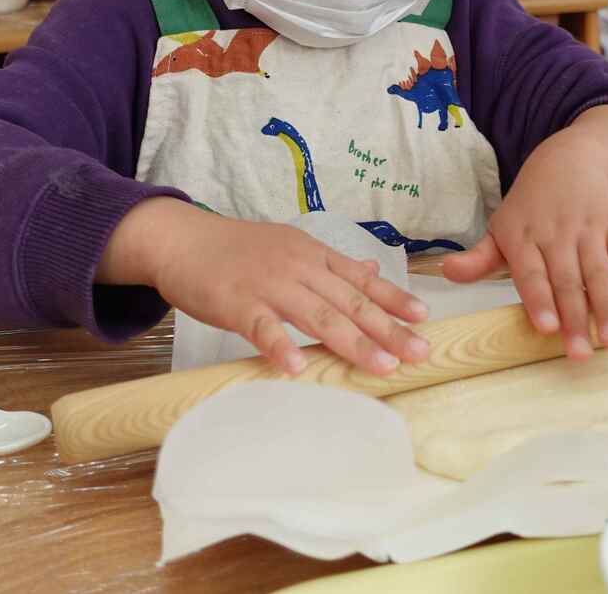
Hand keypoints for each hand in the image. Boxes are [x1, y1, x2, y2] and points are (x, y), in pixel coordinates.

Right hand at [99, 198, 430, 375]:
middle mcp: (298, 267)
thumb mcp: (291, 247)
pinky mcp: (237, 302)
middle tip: (419, 353)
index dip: (394, 299)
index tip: (423, 319)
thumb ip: (330, 263)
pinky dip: (281, 347)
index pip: (362, 280)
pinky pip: (263, 327)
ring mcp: (268, 285)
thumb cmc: (238, 250)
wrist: (184, 240)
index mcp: (313, 255)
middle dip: (388, 329)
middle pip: (349, 301)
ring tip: (381, 366)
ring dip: (351, 342)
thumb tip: (371, 269)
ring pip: (317, 315)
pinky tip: (299, 367)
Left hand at [443, 113, 607, 359]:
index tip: (546, 328)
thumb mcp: (501, 227)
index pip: (530, 271)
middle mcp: (555, 231)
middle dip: (575, 317)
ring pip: (598, 269)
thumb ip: (479, 258)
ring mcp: (587, 226)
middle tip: (581, 354)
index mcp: (523, 235)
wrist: (568, 159)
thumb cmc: (529, 207)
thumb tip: (447, 273)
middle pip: (566, 279)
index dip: (538, 299)